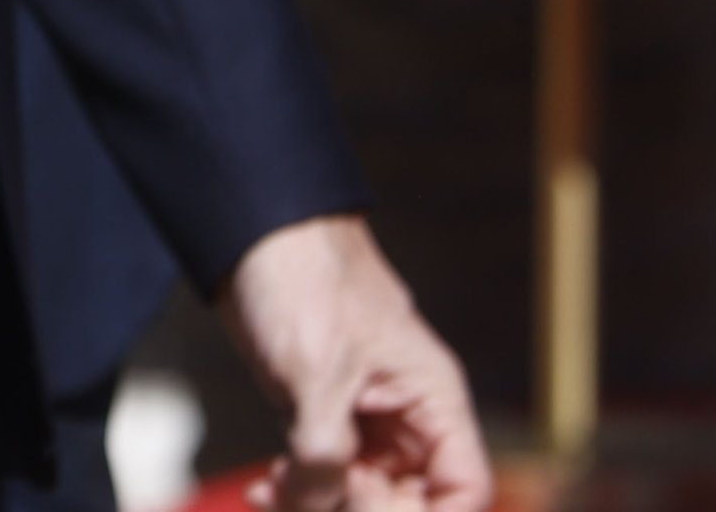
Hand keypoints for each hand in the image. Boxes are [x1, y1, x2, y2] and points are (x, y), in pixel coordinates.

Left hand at [218, 215, 489, 511]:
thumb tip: (321, 508)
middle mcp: (408, 419)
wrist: (251, 232)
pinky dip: (296, 491)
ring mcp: (364, 423)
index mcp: (433, 401)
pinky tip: (263, 488)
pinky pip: (323, 477)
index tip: (370, 510)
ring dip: (318, 506)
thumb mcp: (317, 370)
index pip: (465, 489)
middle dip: (360, 511)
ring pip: (360, 497)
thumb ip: (325, 452)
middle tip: (308, 497)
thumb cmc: (302, 279)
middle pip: (410, 504)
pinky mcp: (323, 418)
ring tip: (271, 490)